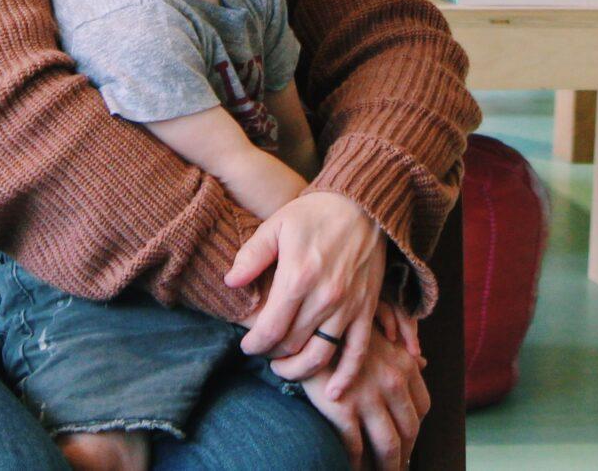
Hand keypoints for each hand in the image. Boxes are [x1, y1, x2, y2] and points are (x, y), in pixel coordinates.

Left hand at [229, 191, 385, 376]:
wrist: (363, 204)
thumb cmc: (315, 213)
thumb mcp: (277, 225)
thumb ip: (251, 255)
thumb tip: (230, 282)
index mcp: (297, 277)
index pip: (270, 329)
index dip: (254, 344)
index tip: (246, 346)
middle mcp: (324, 297)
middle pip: (292, 346)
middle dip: (273, 355)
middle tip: (264, 353)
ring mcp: (349, 306)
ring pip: (320, 356)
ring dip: (300, 370)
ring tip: (286, 369)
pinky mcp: (367, 310)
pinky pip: (358, 353)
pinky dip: (346, 377)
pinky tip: (335, 393)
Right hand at [298, 321, 428, 470]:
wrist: (305, 328)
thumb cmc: (339, 330)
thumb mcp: (376, 332)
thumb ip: (400, 350)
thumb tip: (422, 363)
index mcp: (403, 364)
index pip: (421, 407)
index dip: (415, 429)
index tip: (407, 442)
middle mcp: (392, 381)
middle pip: (409, 431)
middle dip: (404, 454)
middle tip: (395, 466)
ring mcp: (368, 397)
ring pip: (388, 446)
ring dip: (387, 467)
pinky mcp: (342, 409)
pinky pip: (355, 448)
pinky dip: (356, 465)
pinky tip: (352, 469)